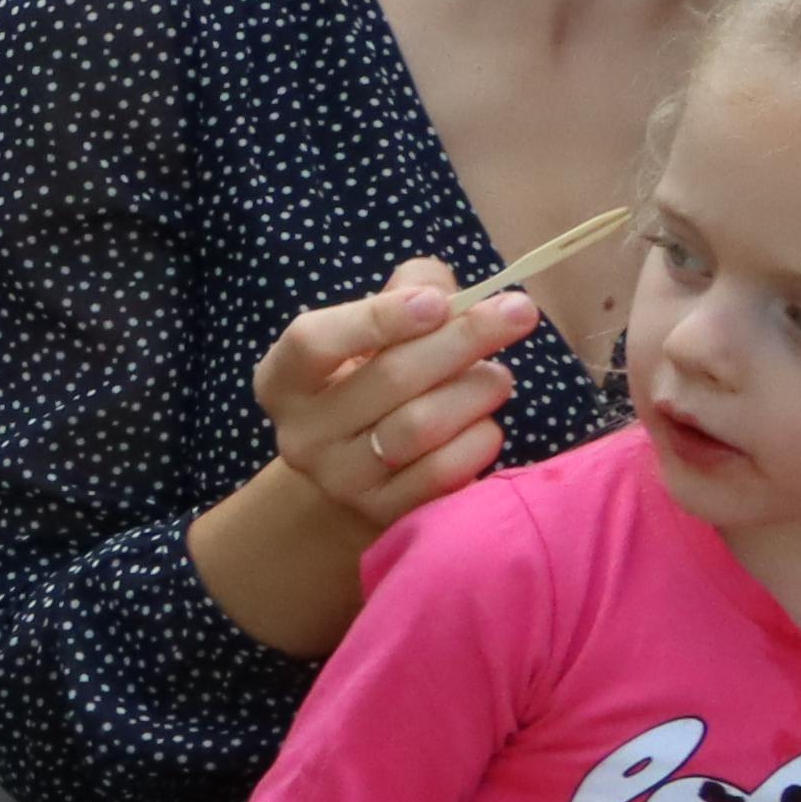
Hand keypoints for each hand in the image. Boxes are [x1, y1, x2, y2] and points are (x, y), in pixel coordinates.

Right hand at [253, 256, 543, 541]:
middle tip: (517, 312)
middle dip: (462, 339)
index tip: (439, 301)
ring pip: (420, 426)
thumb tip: (448, 287)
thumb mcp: (371, 335)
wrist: (353, 479)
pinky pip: (443, 473)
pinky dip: (478, 440)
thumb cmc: (370, 386)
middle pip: (387, 378)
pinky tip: (485, 424)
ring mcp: (340, 480)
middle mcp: (302, 434)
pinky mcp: (383, 514)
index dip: (379, 318)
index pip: (314, 342)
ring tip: (498, 376)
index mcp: (284, 380)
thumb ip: (408, 292)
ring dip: (476, 390)